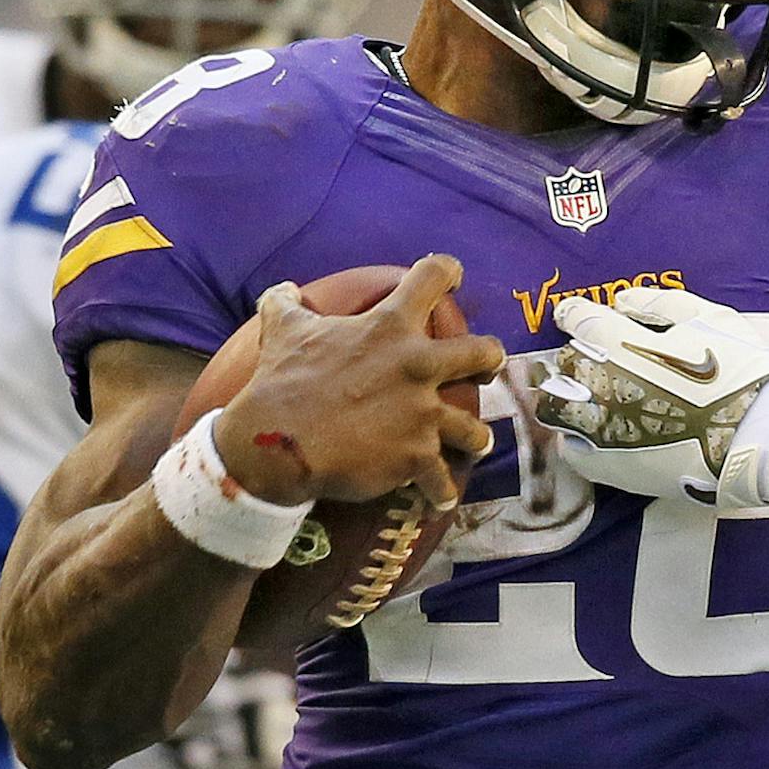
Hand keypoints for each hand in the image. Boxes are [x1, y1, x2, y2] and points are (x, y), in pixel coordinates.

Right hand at [216, 255, 501, 509]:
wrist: (277, 444)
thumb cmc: (281, 382)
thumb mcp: (284, 332)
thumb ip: (286, 306)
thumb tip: (281, 289)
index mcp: (390, 328)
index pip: (431, 278)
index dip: (447, 271)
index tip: (454, 275)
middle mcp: (418, 366)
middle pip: (482, 352)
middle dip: (491, 359)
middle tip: (488, 365)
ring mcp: (422, 413)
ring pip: (474, 428)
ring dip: (476, 437)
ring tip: (475, 443)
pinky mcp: (416, 456)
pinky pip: (440, 480)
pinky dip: (440, 490)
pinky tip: (440, 497)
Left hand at [536, 285, 768, 507]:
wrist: (761, 439)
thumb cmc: (740, 372)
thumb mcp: (710, 318)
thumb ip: (660, 303)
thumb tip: (622, 300)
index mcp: (619, 342)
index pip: (577, 319)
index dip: (574, 313)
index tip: (576, 314)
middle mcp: (597, 384)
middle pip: (565, 364)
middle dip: (578, 355)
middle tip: (596, 357)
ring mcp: (598, 428)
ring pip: (556, 407)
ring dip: (569, 396)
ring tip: (590, 397)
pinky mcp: (608, 466)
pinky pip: (573, 449)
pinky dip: (579, 436)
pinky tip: (599, 433)